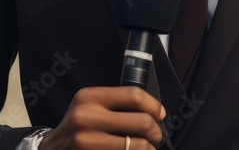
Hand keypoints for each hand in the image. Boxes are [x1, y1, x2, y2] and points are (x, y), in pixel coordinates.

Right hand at [40, 86, 165, 148]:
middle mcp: (86, 118)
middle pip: (141, 122)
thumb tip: (154, 111)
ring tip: (147, 149)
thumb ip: (115, 104)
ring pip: (137, 145)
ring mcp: (87, 142)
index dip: (154, 105)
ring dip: (148, 149)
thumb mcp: (90, 107)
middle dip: (155, 132)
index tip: (160, 114)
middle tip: (156, 136)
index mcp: (89, 98)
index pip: (134, 95)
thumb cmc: (78, 128)